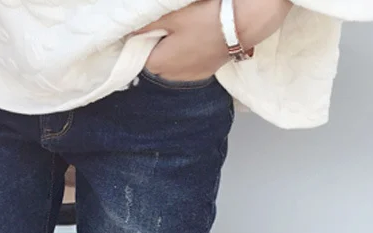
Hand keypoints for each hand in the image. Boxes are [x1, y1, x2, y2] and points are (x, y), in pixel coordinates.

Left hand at [135, 0, 291, 81]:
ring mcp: (192, 76)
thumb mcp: (171, 16)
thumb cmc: (205, 17)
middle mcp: (174, 76)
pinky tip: (196, 39)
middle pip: (157, 62)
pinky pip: (190, 64)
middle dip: (157, 47)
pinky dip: (189, 54)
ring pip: (174, 64)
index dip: (140, 42)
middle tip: (165, 26)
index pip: (139, 57)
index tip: (146, 28)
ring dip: (174, 51)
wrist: (242, 23)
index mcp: (160, 64)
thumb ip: (147, 26)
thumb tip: (130, 32)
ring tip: (183, 31)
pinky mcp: (207, 71)